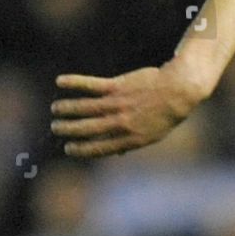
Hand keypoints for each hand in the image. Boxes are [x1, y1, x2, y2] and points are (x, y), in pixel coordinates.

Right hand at [50, 59, 209, 158]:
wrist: (179, 90)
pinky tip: (60, 82)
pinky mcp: (118, 86)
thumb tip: (116, 154)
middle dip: (69, 130)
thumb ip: (131, 143)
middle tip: (55, 128)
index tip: (68, 149)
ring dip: (67, 108)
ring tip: (55, 109)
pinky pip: (91, 85)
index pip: (100, 147)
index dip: (82, 149)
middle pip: (88, 128)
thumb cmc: (165, 114)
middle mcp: (122, 123)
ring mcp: (119, 104)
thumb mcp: (152, 135)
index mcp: (131, 139)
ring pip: (85, 107)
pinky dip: (74, 83)